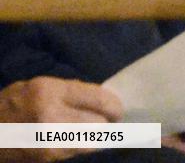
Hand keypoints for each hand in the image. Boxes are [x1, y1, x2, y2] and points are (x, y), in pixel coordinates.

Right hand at [0, 77, 122, 161]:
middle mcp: (51, 116)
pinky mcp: (47, 157)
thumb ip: (67, 90)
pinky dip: (83, 146)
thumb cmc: (10, 106)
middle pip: (99, 123)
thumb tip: (98, 98)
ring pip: (92, 141)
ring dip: (97, 137)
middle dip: (106, 123)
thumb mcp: (36, 86)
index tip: (118, 109)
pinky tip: (79, 141)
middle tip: (108, 121)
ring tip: (94, 131)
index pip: (99, 99)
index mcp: (49, 91)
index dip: (114, 106)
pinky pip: (78, 151)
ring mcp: (49, 141)